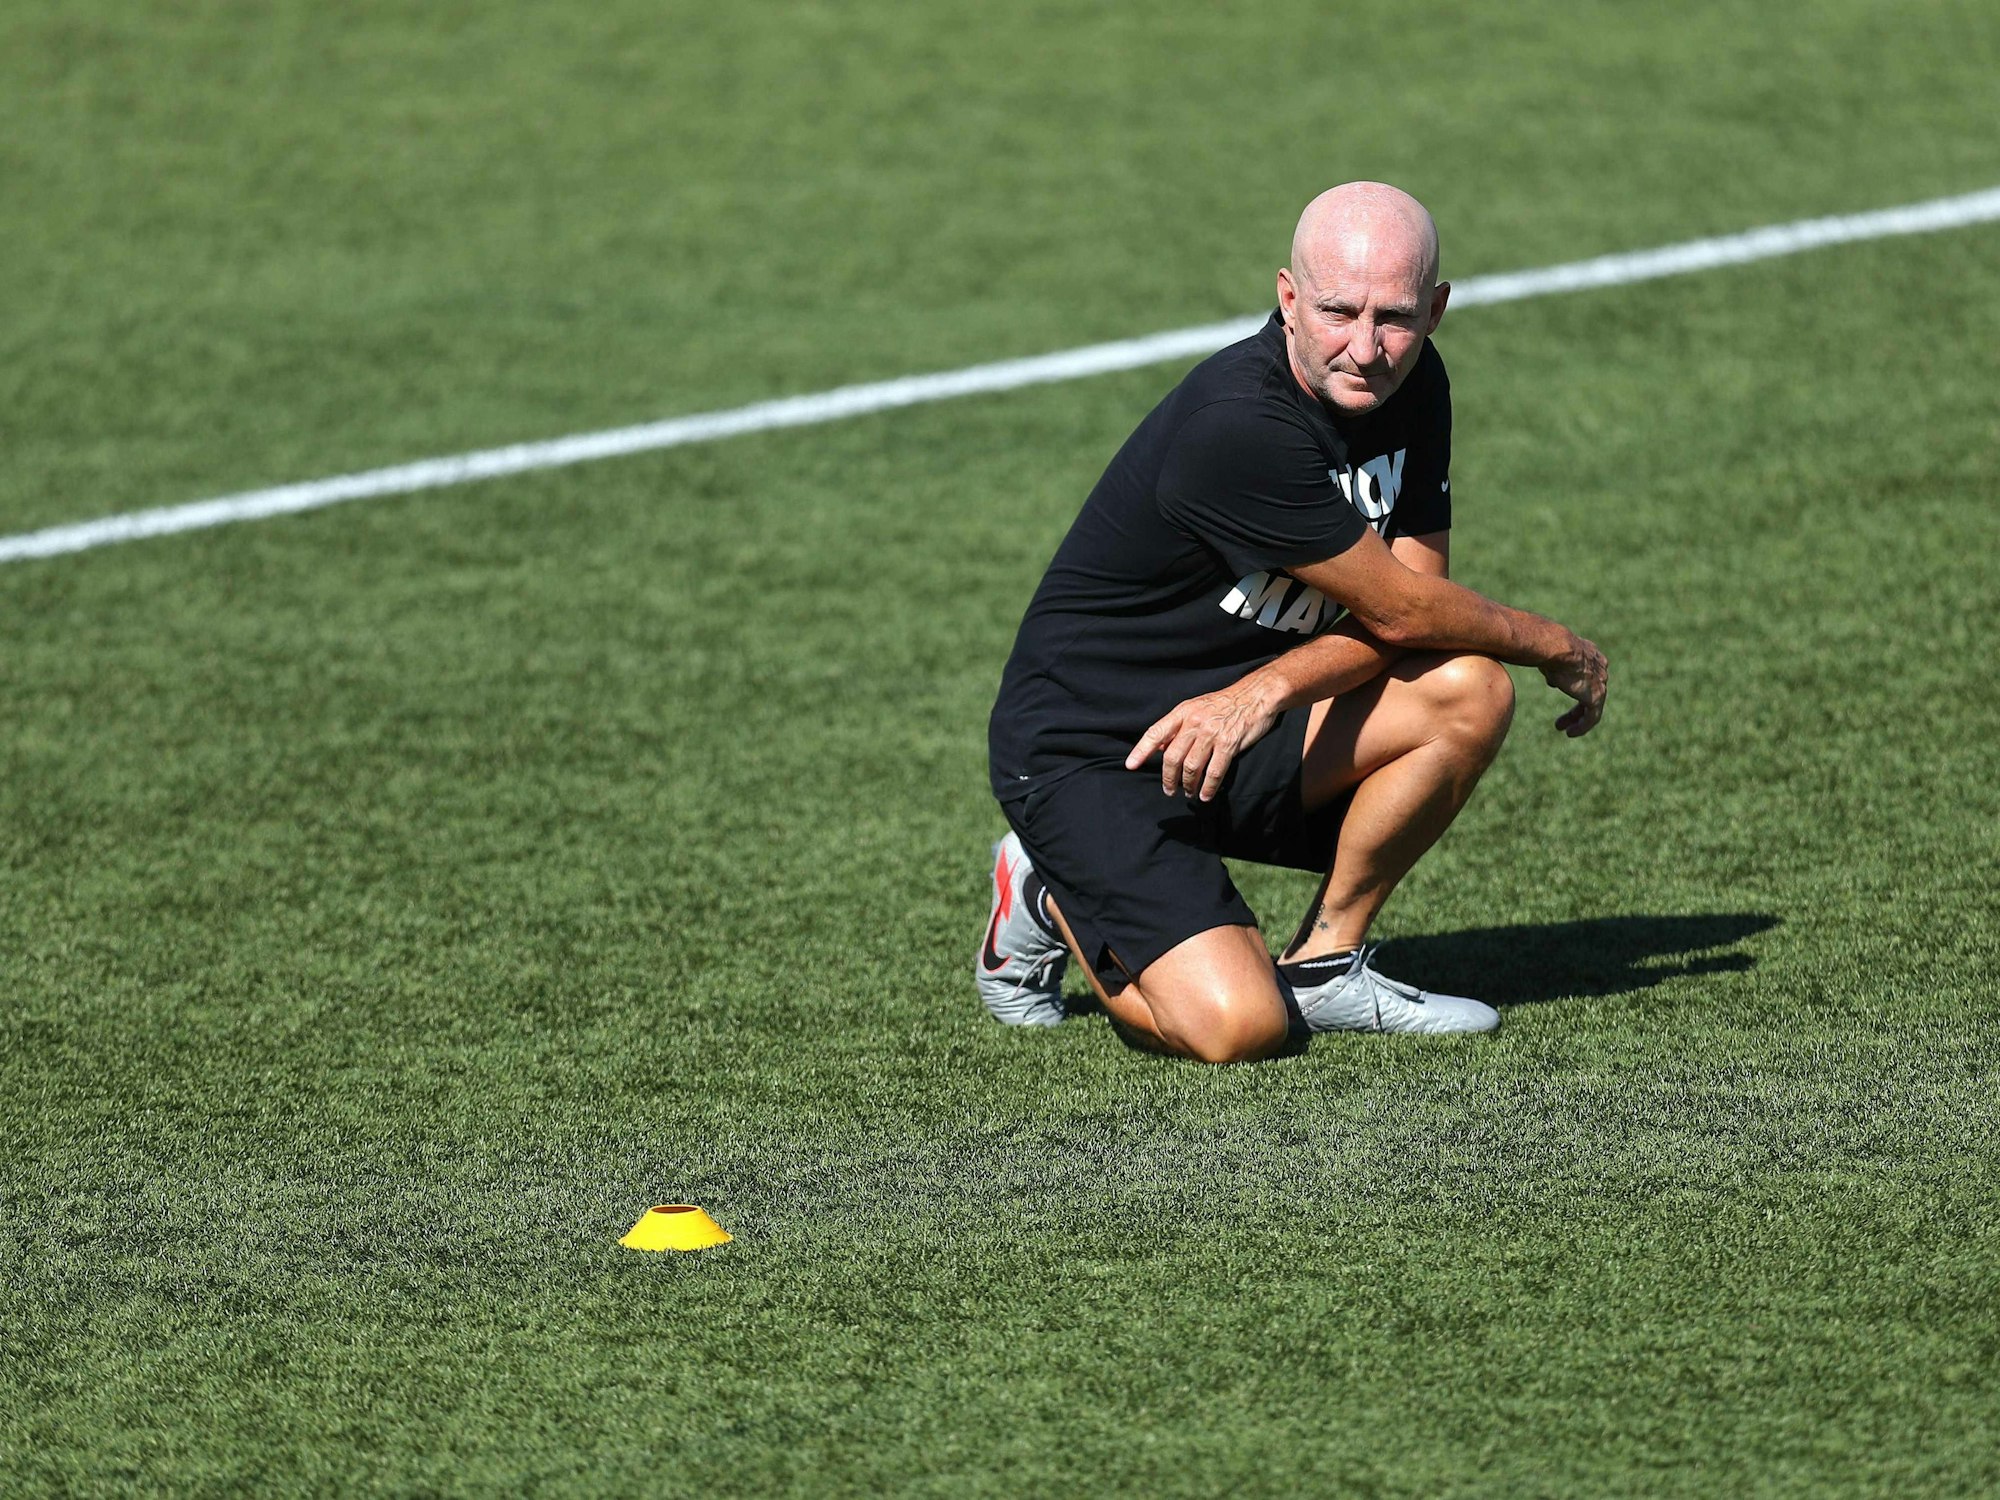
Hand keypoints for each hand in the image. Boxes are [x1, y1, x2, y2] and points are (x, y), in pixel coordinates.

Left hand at [1125, 675, 1283, 799]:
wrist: (1256, 695)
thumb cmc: (1224, 704)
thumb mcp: (1196, 707)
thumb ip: (1178, 727)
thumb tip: (1160, 747)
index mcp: (1183, 712)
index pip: (1156, 732)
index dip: (1141, 750)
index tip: (1131, 765)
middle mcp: (1195, 722)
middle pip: (1172, 757)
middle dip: (1168, 778)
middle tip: (1169, 791)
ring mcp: (1212, 733)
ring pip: (1191, 766)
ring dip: (1187, 785)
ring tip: (1188, 793)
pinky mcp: (1229, 743)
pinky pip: (1214, 772)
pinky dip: (1208, 788)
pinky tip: (1206, 795)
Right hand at [1541, 632, 1607, 736]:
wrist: (1556, 647)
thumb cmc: (1548, 647)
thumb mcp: (1551, 657)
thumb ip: (1555, 669)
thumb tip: (1552, 681)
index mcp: (1590, 654)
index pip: (1587, 673)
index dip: (1574, 684)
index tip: (1557, 689)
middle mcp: (1599, 667)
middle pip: (1590, 691)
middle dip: (1577, 707)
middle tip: (1562, 718)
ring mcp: (1600, 683)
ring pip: (1592, 706)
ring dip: (1577, 719)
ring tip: (1564, 730)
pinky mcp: (1596, 697)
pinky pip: (1592, 717)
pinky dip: (1582, 727)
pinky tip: (1570, 733)